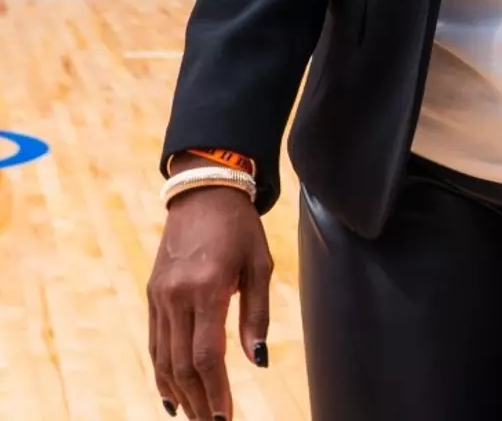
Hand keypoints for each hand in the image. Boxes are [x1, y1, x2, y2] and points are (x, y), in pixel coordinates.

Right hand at [147, 178, 271, 419]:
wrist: (203, 191)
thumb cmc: (239, 227)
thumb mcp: (259, 263)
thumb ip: (257, 313)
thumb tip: (257, 362)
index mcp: (208, 287)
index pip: (206, 355)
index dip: (215, 391)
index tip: (224, 418)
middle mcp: (177, 296)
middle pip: (181, 366)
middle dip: (197, 402)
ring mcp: (160, 296)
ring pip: (163, 360)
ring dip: (178, 394)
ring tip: (195, 418)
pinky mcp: (152, 294)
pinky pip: (155, 343)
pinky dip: (161, 373)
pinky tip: (173, 394)